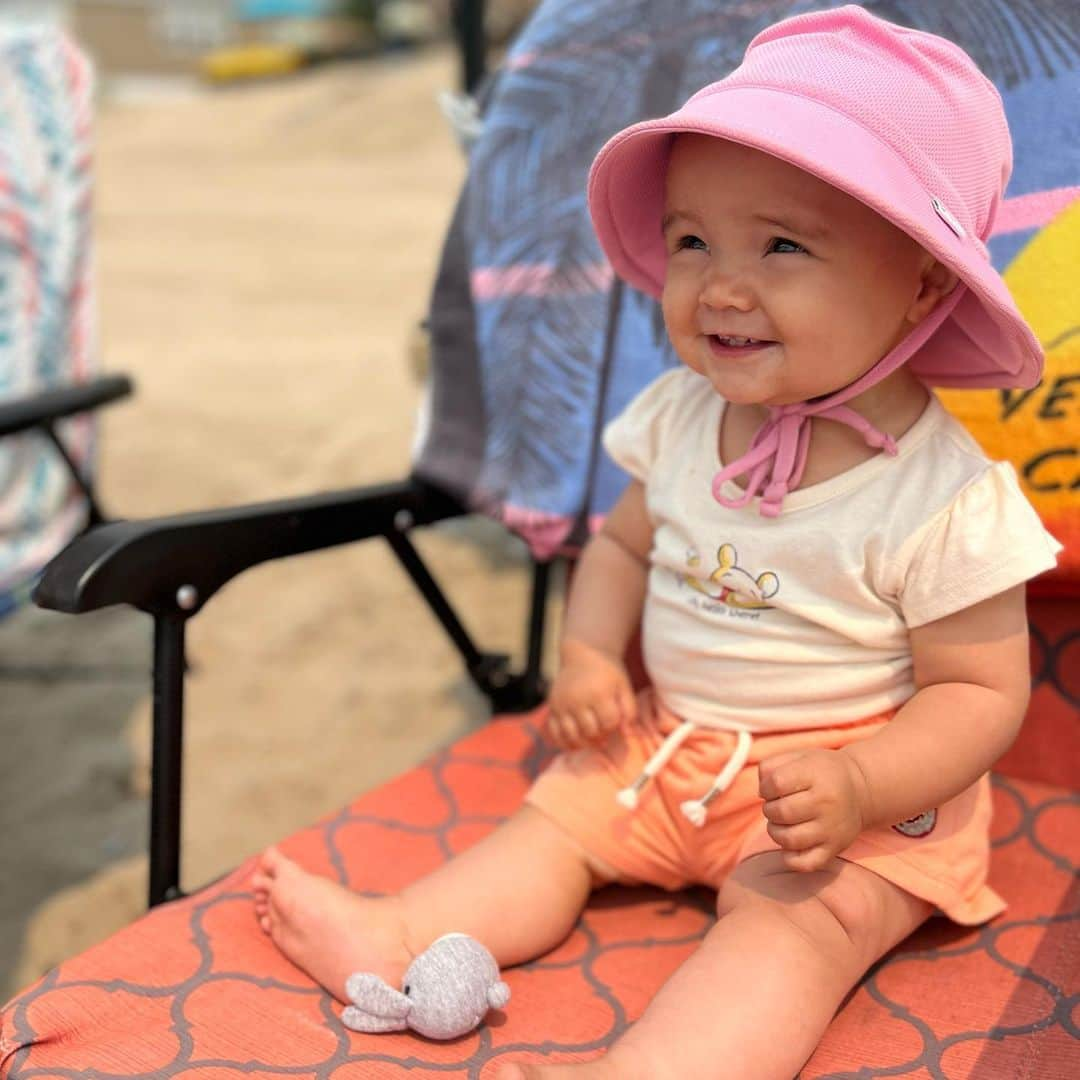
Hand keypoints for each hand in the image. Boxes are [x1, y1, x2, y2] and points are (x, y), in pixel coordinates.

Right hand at [545, 641, 636, 749]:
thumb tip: (627, 733)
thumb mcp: (623, 685)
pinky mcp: (552, 708)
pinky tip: (575, 742)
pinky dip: (564, 742)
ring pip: (572, 735)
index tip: (615, 718)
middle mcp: (577, 700)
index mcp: (597, 693)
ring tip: (593, 737)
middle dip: (601, 734)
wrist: (583, 654)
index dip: (614, 725)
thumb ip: (629, 710)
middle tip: (604, 727)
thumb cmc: (607, 672)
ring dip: (584, 741)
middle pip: (590, 731)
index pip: (608, 723)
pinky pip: (554, 733)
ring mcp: (562, 705)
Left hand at [758, 748, 870, 871]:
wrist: (860, 789)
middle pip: (781, 812)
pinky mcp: (834, 849)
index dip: (765, 787)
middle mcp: (826, 803)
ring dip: (776, 832)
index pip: (776, 783)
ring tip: (782, 823)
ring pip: (789, 840)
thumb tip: (761, 791)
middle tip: (777, 806)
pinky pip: (805, 863)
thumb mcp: (799, 756)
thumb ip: (771, 767)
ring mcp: (831, 829)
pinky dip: (790, 858)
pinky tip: (791, 844)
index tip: (771, 788)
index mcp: (816, 775)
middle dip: (769, 810)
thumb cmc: (821, 772)